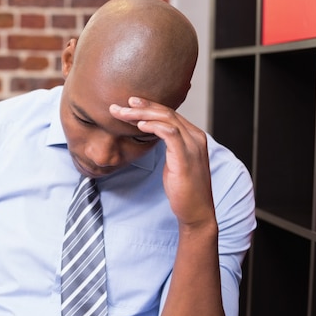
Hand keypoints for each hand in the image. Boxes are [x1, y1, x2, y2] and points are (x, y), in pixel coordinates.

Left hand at [110, 97, 215, 229]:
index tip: (129, 104)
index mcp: (193, 136)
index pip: (169, 113)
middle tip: (120, 105)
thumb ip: (169, 144)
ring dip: (142, 115)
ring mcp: (193, 146)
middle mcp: (196, 137)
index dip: (148, 106)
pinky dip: (154, 126)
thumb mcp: (175, 161)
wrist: (195, 211)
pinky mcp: (186, 157)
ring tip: (123, 114)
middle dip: (141, 107)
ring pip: (167, 119)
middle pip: (166, 112)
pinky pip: (170, 134)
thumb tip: (152, 134)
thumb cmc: (183, 188)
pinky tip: (139, 126)